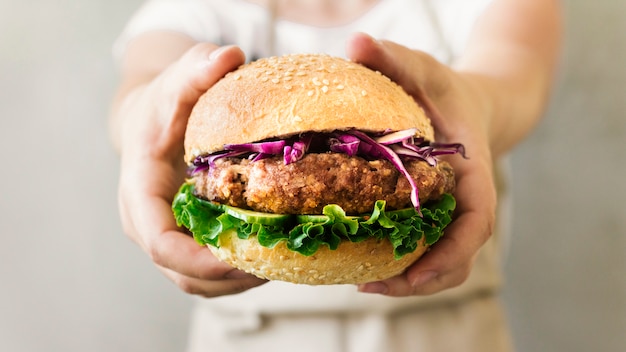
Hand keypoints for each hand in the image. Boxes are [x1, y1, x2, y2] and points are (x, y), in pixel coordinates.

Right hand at [116, 43, 266, 296]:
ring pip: (199, 282)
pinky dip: (240, 274)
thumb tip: (229, 55)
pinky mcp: (188, 241)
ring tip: (284, 265)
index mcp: (139, 195)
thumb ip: (196, 69)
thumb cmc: (162, 106)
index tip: (241, 260)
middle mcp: (149, 226)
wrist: (151, 125)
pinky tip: (275, 257)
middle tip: (279, 265)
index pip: (159, 243)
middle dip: (229, 278)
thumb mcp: (176, 83)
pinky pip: (211, 273)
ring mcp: (168, 238)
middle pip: (184, 274)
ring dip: (239, 282)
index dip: (198, 261)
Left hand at [347, 33, 496, 295]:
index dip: (451, 253)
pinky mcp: (438, 216)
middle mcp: (467, 199)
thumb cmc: (446, 88)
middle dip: (421, 279)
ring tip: (364, 284)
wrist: (471, 103)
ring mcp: (453, 212)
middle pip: (458, 255)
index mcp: (472, 172)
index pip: (476, 222)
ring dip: (410, 280)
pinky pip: (429, 249)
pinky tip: (367, 263)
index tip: (418, 273)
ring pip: (444, 260)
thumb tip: (355, 42)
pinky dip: (405, 265)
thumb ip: (393, 57)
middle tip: (371, 286)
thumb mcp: (423, 69)